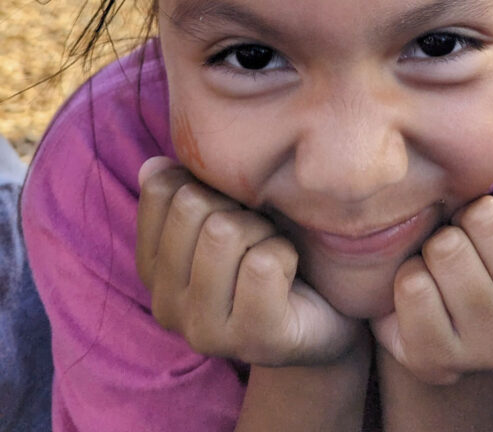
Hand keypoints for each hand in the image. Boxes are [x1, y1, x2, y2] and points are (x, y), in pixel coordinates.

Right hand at [135, 157, 361, 365]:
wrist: (325, 307)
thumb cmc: (266, 249)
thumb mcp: (224, 211)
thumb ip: (186, 188)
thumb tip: (154, 167)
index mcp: (152, 267)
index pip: (161, 191)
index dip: (207, 181)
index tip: (229, 205)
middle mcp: (166, 304)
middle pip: (192, 205)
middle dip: (237, 205)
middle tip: (257, 232)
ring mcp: (204, 331)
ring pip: (224, 232)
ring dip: (263, 230)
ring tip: (271, 252)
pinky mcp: (251, 340)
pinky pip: (263, 264)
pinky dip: (285, 254)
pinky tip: (289, 276)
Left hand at [372, 168, 492, 384]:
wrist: (441, 323)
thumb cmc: (486, 253)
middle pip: (484, 219)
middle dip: (463, 218)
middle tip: (463, 240)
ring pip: (447, 250)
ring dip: (434, 246)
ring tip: (443, 266)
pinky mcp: (443, 362)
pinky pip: (413, 287)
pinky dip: (408, 275)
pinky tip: (422, 290)